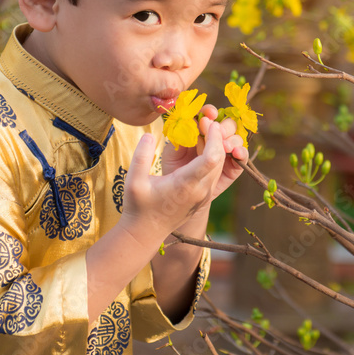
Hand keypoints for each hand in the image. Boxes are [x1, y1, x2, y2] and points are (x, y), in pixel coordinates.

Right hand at [119, 111, 246, 242]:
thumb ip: (141, 156)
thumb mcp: (133, 181)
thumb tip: (149, 135)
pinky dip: (211, 158)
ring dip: (215, 147)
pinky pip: (213, 173)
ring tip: (201, 131)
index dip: (214, 138)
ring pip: (219, 166)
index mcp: (186, 185)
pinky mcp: (203, 197)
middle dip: (216, 138)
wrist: (145, 233)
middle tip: (204, 121)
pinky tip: (198, 147)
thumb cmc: (138, 207)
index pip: (211, 159)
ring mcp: (203, 195)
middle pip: (219, 159)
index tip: (208, 123)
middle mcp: (200, 191)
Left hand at [161, 104, 247, 199]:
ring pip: (236, 138)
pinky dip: (242, 152)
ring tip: (225, 146)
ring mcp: (225, 152)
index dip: (210, 112)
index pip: (207, 115)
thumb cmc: (172, 170)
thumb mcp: (172, 152)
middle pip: (227, 124)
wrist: (177, 197)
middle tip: (217, 131)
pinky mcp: (233, 166)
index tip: (209, 114)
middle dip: (224, 126)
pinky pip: (242, 156)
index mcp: (198, 130)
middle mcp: (214, 139)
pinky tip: (236, 152)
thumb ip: (180, 137)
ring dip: (232, 139)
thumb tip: (190, 123)